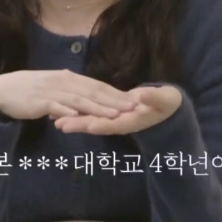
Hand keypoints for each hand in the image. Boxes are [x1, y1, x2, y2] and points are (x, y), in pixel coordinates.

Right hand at [0, 70, 137, 120]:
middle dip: (114, 100)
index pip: (97, 86)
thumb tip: (88, 101)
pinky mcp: (40, 101)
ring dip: (97, 107)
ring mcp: (52, 91)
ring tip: (113, 114)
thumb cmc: (31, 91)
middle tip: (132, 107)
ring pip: (79, 100)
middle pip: (93, 92)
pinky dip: (67, 111)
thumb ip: (72, 94)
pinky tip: (78, 117)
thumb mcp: (55, 89)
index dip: (116, 93)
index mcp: (69, 78)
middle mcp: (63, 81)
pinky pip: (56, 107)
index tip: (134, 100)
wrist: (3, 91)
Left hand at [53, 85, 181, 134]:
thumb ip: (153, 98)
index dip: (101, 123)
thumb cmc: (166, 103)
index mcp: (132, 120)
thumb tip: (142, 96)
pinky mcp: (108, 113)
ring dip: (74, 120)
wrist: (165, 107)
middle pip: (97, 124)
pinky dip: (77, 113)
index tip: (87, 124)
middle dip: (79, 124)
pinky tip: (62, 112)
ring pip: (91, 120)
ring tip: (55, 120)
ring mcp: (112, 118)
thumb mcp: (163, 100)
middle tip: (60, 125)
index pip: (114, 123)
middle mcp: (119, 122)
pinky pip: (90, 114)